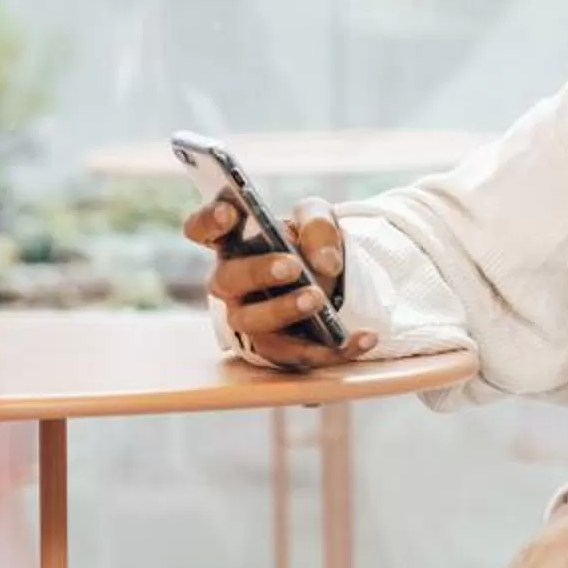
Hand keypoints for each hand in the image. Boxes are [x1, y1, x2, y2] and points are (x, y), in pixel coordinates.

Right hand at [183, 192, 375, 371]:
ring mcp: (251, 319)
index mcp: (233, 243)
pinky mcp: (279, 349)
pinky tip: (364, 337)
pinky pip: (300, 355)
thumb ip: (318, 226)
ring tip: (317, 299)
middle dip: (257, 272)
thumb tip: (324, 262)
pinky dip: (334, 349)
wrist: (337, 279)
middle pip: (226, 280)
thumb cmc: (311, 244)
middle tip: (291, 266)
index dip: (209, 221)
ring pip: (254, 323)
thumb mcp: (319, 220)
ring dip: (284, 311)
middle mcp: (233, 284)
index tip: (230, 212)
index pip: (203, 230)